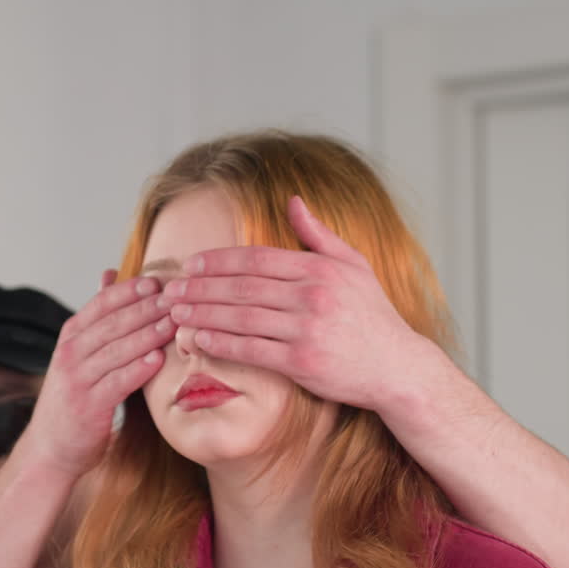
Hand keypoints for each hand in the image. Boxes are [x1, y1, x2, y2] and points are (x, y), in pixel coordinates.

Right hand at [19, 272, 171, 478]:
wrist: (51, 446)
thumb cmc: (74, 395)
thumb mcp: (80, 350)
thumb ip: (98, 314)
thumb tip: (110, 273)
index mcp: (71, 336)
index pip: (102, 303)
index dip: (130, 291)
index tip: (157, 282)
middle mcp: (71, 353)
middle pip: (113, 323)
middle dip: (146, 309)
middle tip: (175, 298)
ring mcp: (78, 379)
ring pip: (117, 350)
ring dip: (147, 335)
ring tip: (173, 324)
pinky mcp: (89, 406)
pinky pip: (117, 383)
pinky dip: (137, 369)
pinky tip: (158, 359)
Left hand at [161, 195, 434, 412]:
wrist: (398, 366)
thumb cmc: (372, 315)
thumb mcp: (354, 265)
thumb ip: (318, 234)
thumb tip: (293, 200)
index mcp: (319, 268)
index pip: (256, 258)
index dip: (218, 261)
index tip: (191, 264)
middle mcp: (312, 295)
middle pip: (242, 286)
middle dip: (200, 288)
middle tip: (169, 289)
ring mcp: (307, 329)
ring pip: (241, 317)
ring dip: (202, 314)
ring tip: (175, 313)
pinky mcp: (303, 362)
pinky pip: (251, 350)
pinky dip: (221, 343)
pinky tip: (198, 339)